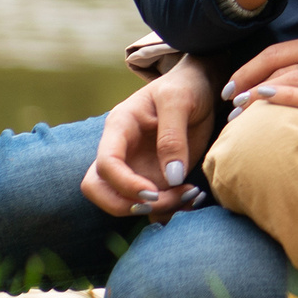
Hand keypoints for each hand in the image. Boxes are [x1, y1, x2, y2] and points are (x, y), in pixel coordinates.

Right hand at [82, 57, 220, 220]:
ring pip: (125, 202)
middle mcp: (121, 151)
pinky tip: (193, 199)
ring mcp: (135, 167)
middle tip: (165, 201)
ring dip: (155, 209)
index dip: (124, 184)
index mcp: (119, 127)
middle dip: (127, 204)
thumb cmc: (185, 87)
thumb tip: (171, 176)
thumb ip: (173, 136)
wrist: (199, 88)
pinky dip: (170, 210)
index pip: (105, 164)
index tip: (153, 193)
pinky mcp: (154, 177)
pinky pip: (152, 204)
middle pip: (98, 190)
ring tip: (191, 195)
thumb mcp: (179, 100)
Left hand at [224, 32, 297, 139]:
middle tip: (228, 100)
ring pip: (286, 79)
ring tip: (236, 114)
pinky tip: (261, 105)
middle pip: (276, 63)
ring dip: (254, 96)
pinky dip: (280, 98)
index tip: (234, 84)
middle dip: (245, 81)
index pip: (280, 51)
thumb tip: (291, 86)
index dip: (251, 67)